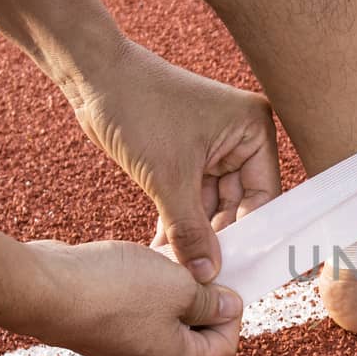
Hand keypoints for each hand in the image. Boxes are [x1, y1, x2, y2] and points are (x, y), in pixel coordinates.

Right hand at [21, 240, 242, 355]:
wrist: (45, 289)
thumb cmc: (116, 291)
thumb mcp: (180, 287)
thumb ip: (210, 300)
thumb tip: (227, 306)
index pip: (226, 345)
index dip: (232, 311)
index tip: (225, 279)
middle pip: (198, 334)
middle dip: (204, 297)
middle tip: (201, 265)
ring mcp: (125, 348)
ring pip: (167, 317)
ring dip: (175, 288)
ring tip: (173, 258)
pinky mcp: (103, 327)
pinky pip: (139, 309)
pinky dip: (148, 287)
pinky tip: (145, 260)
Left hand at [67, 40, 280, 282]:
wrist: (92, 75)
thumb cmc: (138, 107)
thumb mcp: (167, 178)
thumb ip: (191, 231)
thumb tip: (207, 275)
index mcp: (254, 130)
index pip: (264, 197)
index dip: (253, 236)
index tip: (242, 271)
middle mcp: (240, 138)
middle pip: (240, 205)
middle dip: (220, 241)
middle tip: (208, 279)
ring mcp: (214, 148)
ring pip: (212, 206)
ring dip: (195, 238)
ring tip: (183, 272)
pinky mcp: (187, 157)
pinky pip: (190, 199)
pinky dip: (178, 224)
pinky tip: (165, 254)